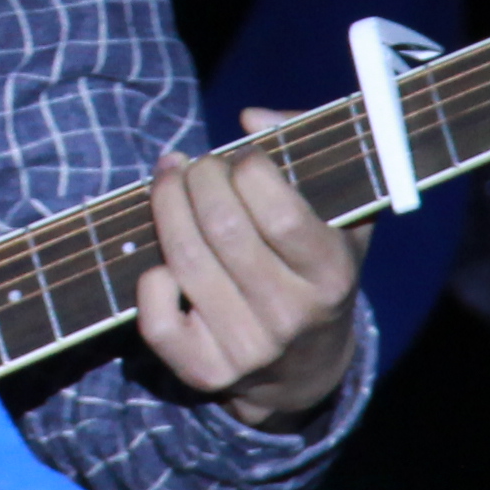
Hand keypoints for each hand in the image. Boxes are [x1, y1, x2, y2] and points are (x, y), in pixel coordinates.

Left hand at [136, 109, 368, 429]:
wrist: (306, 366)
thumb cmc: (316, 270)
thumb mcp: (340, 216)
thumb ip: (309, 154)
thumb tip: (251, 117)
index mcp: (331, 276)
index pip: (280, 215)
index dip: (249, 170)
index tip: (242, 157)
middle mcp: (291, 316)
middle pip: (223, 229)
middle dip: (199, 178)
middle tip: (195, 164)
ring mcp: (247, 349)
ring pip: (183, 261)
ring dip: (165, 205)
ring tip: (168, 180)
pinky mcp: (205, 372)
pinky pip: (156, 318)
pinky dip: (149, 278)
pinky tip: (161, 256)